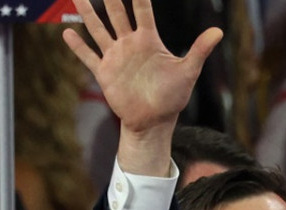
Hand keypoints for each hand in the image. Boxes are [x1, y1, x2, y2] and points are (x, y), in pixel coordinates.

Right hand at [62, 0, 221, 136]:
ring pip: (98, 29)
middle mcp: (130, 44)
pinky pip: (89, 56)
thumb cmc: (173, 97)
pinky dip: (78, 46)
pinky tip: (67, 33)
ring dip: (87, 13)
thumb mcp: (188, 71)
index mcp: (149, 40)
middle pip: (117, 14)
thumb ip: (199, 50)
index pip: (142, 10)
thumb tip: (218, 31)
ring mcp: (115, 57)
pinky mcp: (105, 73)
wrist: (154, 122)